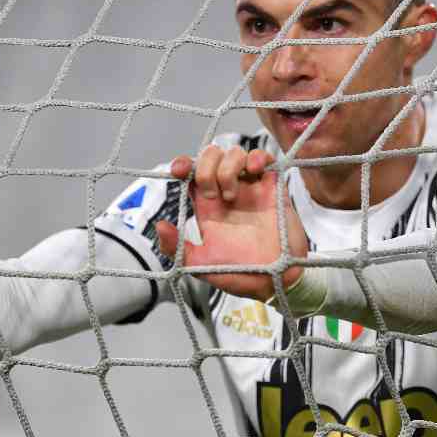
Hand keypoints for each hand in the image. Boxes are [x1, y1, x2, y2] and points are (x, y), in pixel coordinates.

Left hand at [156, 145, 307, 300]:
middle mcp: (228, 193)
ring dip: (228, 167)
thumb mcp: (201, 265)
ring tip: (232, 194)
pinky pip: (265, 159)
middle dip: (205, 167)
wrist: (276, 281)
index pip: (192, 173)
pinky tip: (254, 169)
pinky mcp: (273, 188)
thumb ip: (177, 248)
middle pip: (212, 157)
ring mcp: (251, 189)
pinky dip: (258, 156)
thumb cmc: (240, 274)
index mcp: (208, 207)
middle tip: (210, 194)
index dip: (184, 165)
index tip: (179, 171)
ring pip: (235, 154)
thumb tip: (160, 225)